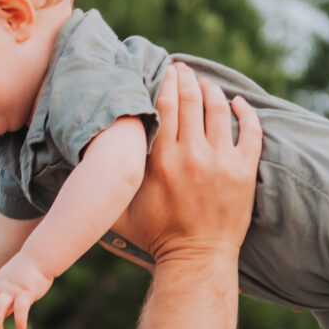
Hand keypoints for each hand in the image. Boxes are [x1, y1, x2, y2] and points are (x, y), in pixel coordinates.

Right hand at [123, 62, 261, 268]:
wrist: (196, 259)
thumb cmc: (155, 237)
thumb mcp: (120, 212)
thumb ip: (104, 188)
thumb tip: (78, 168)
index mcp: (162, 161)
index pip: (165, 105)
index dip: (166, 82)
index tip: (166, 71)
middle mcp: (192, 156)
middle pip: (191, 100)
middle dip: (187, 78)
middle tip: (184, 69)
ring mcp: (221, 162)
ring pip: (219, 109)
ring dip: (212, 90)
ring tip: (206, 83)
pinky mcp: (243, 171)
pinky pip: (250, 131)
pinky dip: (246, 111)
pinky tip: (238, 103)